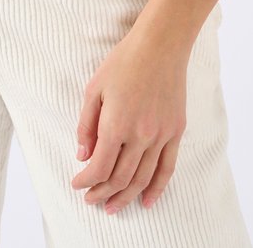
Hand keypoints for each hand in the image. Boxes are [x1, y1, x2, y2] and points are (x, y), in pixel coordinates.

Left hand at [71, 24, 189, 214]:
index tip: (77, 184)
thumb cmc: (123, 62)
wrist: (160, 46)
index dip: (86, 181)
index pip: (99, 167)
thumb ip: (86, 125)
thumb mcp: (94, 89)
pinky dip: (156, 189)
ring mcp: (160, 136)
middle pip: (120, 178)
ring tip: (113, 207)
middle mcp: (140, 136)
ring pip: (142, 179)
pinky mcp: (175, 132)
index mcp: (116, 124)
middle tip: (92, 200)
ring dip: (126, 197)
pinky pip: (167, 169)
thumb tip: (83, 155)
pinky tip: (146, 201)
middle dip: (102, 193)